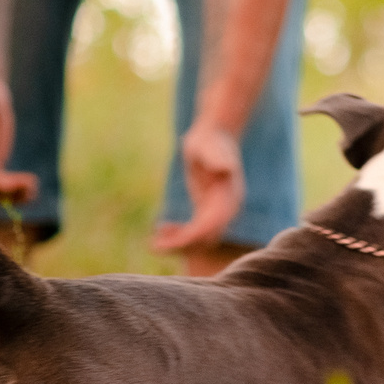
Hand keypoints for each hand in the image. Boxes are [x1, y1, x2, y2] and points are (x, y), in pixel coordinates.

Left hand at [151, 121, 243, 256]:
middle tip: (155, 248)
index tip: (172, 242)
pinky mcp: (206, 210)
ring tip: (154, 245)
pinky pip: (194, 231)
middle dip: (182, 246)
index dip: (192, 236)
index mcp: (229, 198)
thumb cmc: (210, 140)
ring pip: (199, 239)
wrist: (214, 136)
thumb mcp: (211, 147)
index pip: (212, 225)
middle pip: (206, 238)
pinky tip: (161, 228)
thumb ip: (217, 158)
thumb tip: (226, 168)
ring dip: (178, 245)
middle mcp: (226, 209)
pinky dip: (178, 234)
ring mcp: (217, 211)